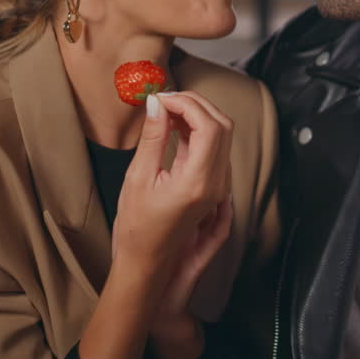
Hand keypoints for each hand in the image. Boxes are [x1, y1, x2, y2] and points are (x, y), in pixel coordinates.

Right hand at [110, 90, 232, 287]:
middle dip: (195, 105)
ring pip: (222, 136)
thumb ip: (152, 138)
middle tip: (165, 100)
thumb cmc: (137, 227)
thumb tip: (157, 104)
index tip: (162, 98)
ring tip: (166, 112)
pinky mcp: (214, 187)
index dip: (187, 104)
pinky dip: (199, 131)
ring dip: (198, 116)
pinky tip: (175, 127)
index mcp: (198, 182)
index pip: (209, 126)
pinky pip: (215, 149)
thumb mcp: (139, 178)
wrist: (146, 260)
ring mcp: (219, 187)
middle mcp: (216, 184)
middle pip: (222, 126)